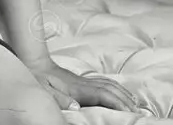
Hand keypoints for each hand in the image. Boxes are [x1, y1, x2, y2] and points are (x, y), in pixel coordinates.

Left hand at [25, 57, 141, 113]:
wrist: (33, 60)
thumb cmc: (38, 78)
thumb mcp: (44, 91)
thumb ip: (60, 99)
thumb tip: (76, 107)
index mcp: (77, 88)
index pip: (103, 95)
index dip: (118, 103)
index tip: (130, 111)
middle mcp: (84, 83)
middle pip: (110, 90)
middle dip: (126, 100)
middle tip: (139, 111)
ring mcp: (83, 80)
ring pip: (109, 84)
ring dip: (123, 93)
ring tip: (134, 103)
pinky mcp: (81, 79)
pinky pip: (103, 82)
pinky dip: (115, 87)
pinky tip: (117, 91)